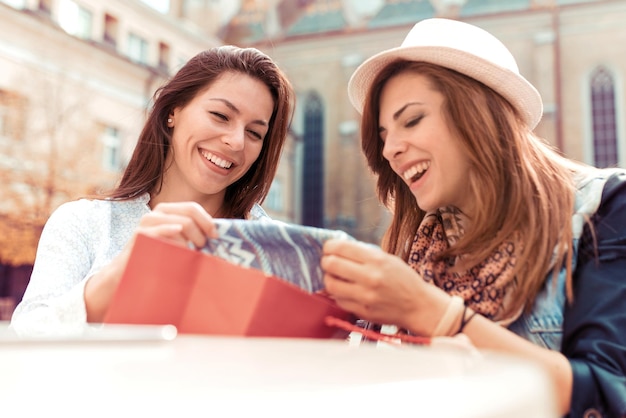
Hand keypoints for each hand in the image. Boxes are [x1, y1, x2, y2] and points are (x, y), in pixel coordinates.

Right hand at [85, 201, 216, 321]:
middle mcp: (157, 212)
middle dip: (201, 231)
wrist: (127, 271)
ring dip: (192, 240)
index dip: (207, 220)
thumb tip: (217, 233)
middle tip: (204, 247)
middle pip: (189, 215)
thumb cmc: (156, 257)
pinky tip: (183, 247)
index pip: (192, 207)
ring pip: (181, 224)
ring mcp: (147, 222)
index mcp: (167, 211)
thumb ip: (192, 234)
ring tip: (192, 253)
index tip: (215, 235)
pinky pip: (165, 233)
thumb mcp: (176, 242)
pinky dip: (177, 240)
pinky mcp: (140, 234)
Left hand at [321, 238, 447, 335]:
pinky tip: (344, 291)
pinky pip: (339, 300)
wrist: (419, 306)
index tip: (328, 248)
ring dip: (328, 278)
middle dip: (325, 261)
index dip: (329, 247)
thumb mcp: (388, 259)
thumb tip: (338, 249)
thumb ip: (364, 255)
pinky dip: (338, 294)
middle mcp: (370, 277)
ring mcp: (365, 296)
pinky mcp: (362, 311)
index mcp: (377, 260)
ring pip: (331, 284)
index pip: (341, 248)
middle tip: (327, 262)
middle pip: (332, 265)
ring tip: (334, 277)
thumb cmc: (403, 280)